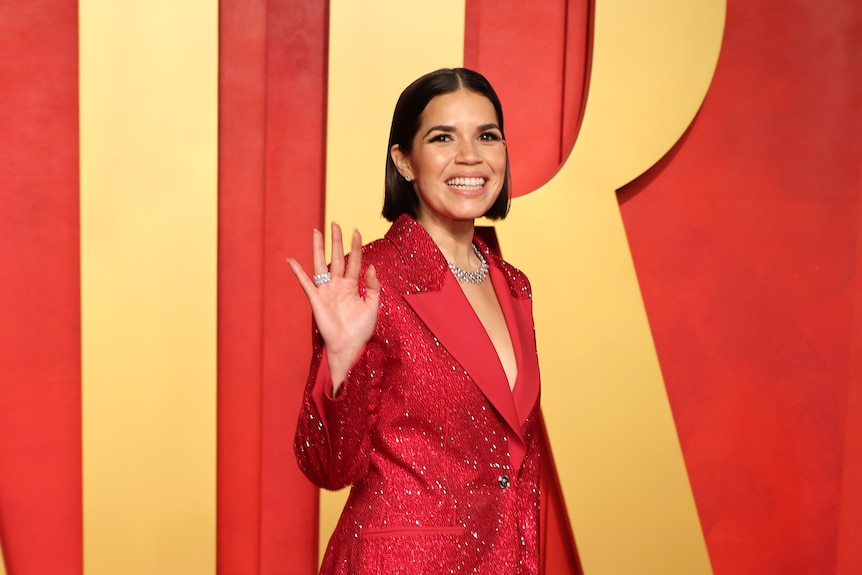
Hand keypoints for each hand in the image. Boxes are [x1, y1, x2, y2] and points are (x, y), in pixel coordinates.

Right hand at [287, 222, 380, 391]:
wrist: (350, 347)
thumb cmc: (361, 330)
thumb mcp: (373, 306)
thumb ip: (373, 286)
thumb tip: (371, 266)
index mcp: (352, 286)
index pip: (354, 261)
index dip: (356, 246)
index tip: (357, 230)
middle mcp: (338, 285)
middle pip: (337, 257)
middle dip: (336, 240)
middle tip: (335, 223)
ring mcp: (326, 291)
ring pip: (321, 264)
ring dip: (318, 248)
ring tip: (316, 231)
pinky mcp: (316, 300)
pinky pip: (306, 283)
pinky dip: (298, 272)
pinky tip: (291, 260)